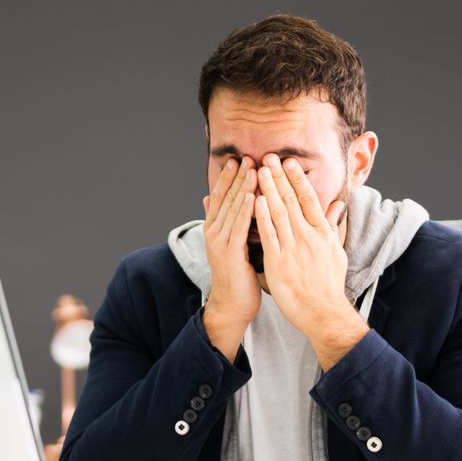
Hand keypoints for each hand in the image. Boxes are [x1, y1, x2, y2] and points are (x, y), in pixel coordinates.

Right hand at [201, 156, 258, 360]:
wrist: (232, 304)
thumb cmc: (237, 275)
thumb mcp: (230, 243)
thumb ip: (224, 221)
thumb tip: (208, 199)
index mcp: (214, 229)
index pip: (221, 197)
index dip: (230, 178)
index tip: (240, 159)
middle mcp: (213, 233)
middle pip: (225, 198)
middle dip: (237, 177)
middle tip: (248, 156)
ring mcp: (219, 242)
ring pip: (232, 209)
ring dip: (242, 187)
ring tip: (252, 169)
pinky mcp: (229, 253)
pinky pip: (239, 227)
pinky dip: (245, 210)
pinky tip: (252, 196)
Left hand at [253, 155, 367, 369]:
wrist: (323, 311)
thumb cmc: (329, 284)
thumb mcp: (336, 251)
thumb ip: (333, 226)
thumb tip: (338, 205)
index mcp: (322, 232)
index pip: (308, 199)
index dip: (297, 179)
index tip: (288, 162)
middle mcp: (309, 236)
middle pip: (292, 200)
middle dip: (279, 177)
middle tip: (268, 157)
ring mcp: (294, 248)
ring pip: (279, 213)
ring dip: (268, 189)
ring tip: (259, 171)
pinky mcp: (279, 262)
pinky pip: (269, 235)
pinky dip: (261, 216)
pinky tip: (254, 200)